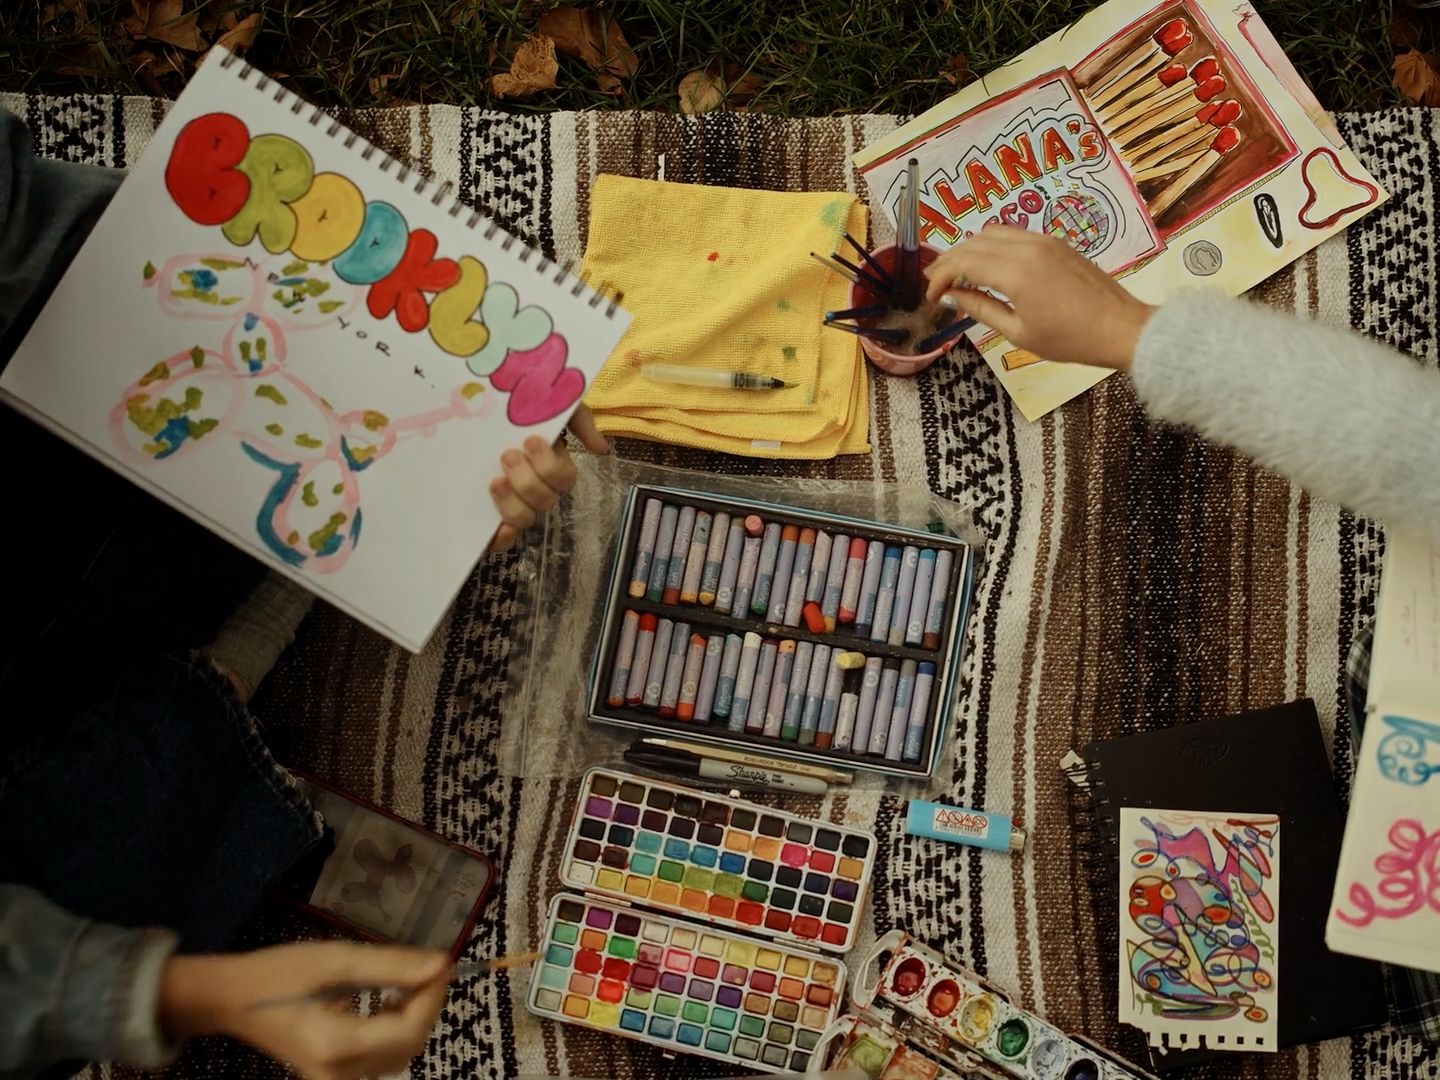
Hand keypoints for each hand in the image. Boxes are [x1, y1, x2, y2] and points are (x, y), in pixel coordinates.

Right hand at [159, 941, 448, 1079]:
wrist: (233, 1000)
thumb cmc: (280, 972)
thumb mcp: (336, 959)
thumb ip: (391, 964)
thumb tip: (439, 964)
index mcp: (336, 1046)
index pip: (408, 1029)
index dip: (432, 996)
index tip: (443, 961)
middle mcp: (338, 1075)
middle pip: (408, 1047)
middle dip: (427, 1006)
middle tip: (430, 968)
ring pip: (399, 1057)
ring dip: (415, 1019)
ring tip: (412, 983)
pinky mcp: (333, 1076)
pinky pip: (381, 1060)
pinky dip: (397, 1031)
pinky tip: (392, 1002)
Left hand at [488, 404, 608, 552]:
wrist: (470, 410)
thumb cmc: (515, 409)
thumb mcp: (549, 402)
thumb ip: (578, 419)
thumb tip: (601, 449)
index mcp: (551, 465)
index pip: (564, 478)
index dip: (550, 465)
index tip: (530, 440)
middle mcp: (537, 488)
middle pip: (546, 500)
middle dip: (528, 480)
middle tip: (508, 456)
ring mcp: (515, 504)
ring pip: (525, 519)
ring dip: (513, 503)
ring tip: (495, 481)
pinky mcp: (492, 519)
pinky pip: (504, 540)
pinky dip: (502, 537)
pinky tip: (495, 527)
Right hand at [923, 226, 1155, 370]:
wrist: (1121, 328)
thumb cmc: (1070, 340)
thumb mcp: (1018, 332)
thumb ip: (980, 309)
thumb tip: (951, 296)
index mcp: (1016, 272)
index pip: (963, 261)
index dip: (941, 276)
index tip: (931, 297)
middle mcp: (1027, 247)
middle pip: (974, 241)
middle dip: (950, 260)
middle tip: (937, 284)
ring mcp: (1044, 240)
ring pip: (993, 232)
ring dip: (971, 249)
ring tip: (960, 274)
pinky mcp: (1056, 242)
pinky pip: (1014, 235)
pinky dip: (993, 247)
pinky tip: (989, 268)